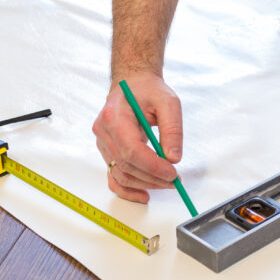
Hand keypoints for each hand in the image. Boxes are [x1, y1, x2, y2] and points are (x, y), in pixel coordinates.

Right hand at [92, 71, 182, 202]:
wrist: (132, 85)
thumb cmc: (148, 90)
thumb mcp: (168, 102)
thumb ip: (173, 129)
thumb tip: (174, 158)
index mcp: (114, 116)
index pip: (131, 150)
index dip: (152, 166)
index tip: (172, 173)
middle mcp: (104, 132)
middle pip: (127, 165)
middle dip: (153, 177)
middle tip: (175, 180)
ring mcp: (103, 144)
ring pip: (121, 174)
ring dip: (145, 184)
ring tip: (167, 182)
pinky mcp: (108, 152)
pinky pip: (114, 176)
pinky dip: (128, 189)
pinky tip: (145, 194)